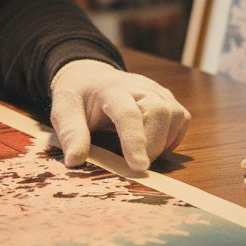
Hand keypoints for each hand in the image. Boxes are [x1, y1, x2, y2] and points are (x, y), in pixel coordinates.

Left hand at [49, 60, 190, 173]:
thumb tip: (75, 161)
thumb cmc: (79, 97)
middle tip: (135, 165)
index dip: (134, 140)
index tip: (139, 167)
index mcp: (110, 89)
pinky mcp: (168, 99)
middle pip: (160, 111)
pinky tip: (151, 144)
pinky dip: (170, 138)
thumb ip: (70, 132)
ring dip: (162, 143)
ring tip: (140, 153)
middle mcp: (139, 86)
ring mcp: (157, 91)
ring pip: (176, 115)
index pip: (127, 113)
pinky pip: (182, 119)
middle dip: (152, 145)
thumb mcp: (64, 110)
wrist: (92, 77)